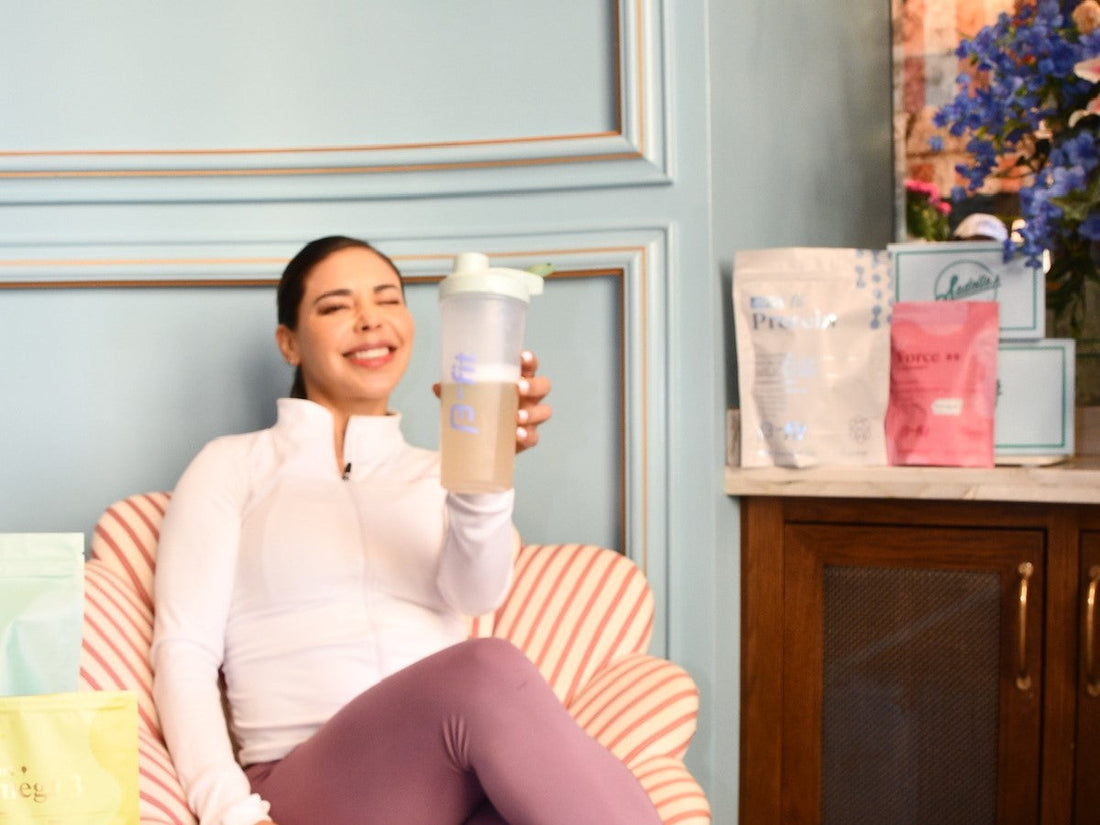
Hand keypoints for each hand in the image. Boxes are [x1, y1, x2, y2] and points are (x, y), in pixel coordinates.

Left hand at [432, 350, 551, 452]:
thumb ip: (454, 391)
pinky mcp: (527, 438)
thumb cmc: (477, 409)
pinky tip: (517, 434)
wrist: (478, 441)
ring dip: (533, 412)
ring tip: (518, 416)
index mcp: (517, 378)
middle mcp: (529, 396)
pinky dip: (527, 435)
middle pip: (543, 386)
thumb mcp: (465, 397)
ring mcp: (531, 417)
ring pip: (544, 411)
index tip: (521, 357)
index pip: (529, 365)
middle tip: (519, 387)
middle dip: (534, 386)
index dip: (529, 359)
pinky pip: (534, 437)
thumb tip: (438, 387)